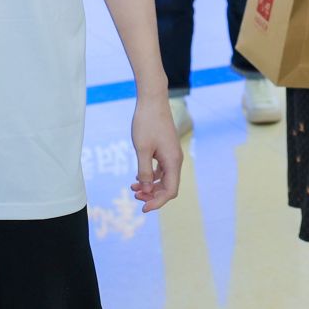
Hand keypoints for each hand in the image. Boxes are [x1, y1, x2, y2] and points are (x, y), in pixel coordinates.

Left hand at [129, 95, 183, 212]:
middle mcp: (175, 159)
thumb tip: (147, 190)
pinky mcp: (166, 149)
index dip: (157, 202)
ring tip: (133, 190)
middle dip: (153, 196)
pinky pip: (161, 169)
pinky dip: (151, 176)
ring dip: (151, 187)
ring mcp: (171, 154)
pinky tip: (138, 178)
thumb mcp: (142, 149)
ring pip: (164, 178)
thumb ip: (144, 171)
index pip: (170, 191)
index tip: (143, 208)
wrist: (152, 99)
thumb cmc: (146, 122)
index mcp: (173, 161)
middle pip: (168, 187)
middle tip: (135, 198)